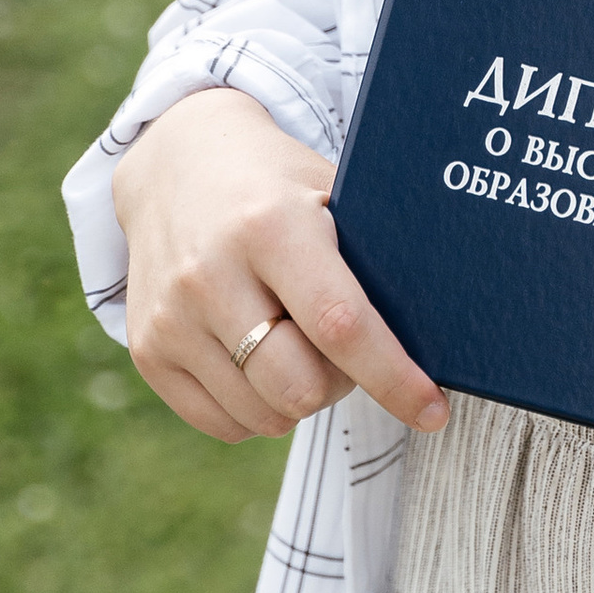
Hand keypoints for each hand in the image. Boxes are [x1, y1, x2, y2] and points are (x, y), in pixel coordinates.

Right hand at [110, 86, 447, 447]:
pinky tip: (261, 359)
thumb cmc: (280, 188)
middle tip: (346, 349)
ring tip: (300, 343)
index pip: (341, 324)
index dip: (393, 376)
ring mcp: (171, 317)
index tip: (433, 411)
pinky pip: (226, 425)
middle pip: (299, 385)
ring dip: (301, 397)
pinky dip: (259, 408)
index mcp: (271, 226)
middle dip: (343, 384)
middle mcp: (211, 274)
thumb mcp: (332, 196)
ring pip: (266, 414)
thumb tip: (445, 333)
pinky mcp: (148, 350)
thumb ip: (377, 259)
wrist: (175, 167)